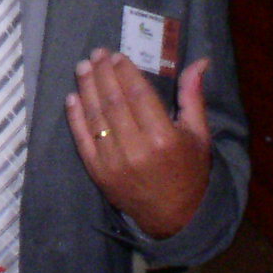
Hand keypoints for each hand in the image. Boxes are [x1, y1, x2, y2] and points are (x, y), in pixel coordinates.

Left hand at [65, 51, 211, 239]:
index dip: (125, 72)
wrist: (175, 218)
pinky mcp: (99, 173)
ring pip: (96, 117)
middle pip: (113, 101)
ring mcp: (114, 162)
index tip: (116, 55)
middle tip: (96, 54)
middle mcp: (137, 149)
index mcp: (164, 137)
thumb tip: (200, 61)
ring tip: (82, 67)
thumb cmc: (190, 172)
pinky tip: (72, 97)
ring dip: (86, 88)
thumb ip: (193, 96)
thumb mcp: (199, 134)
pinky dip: (75, 117)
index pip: (138, 94)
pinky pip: (83, 140)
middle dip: (102, 73)